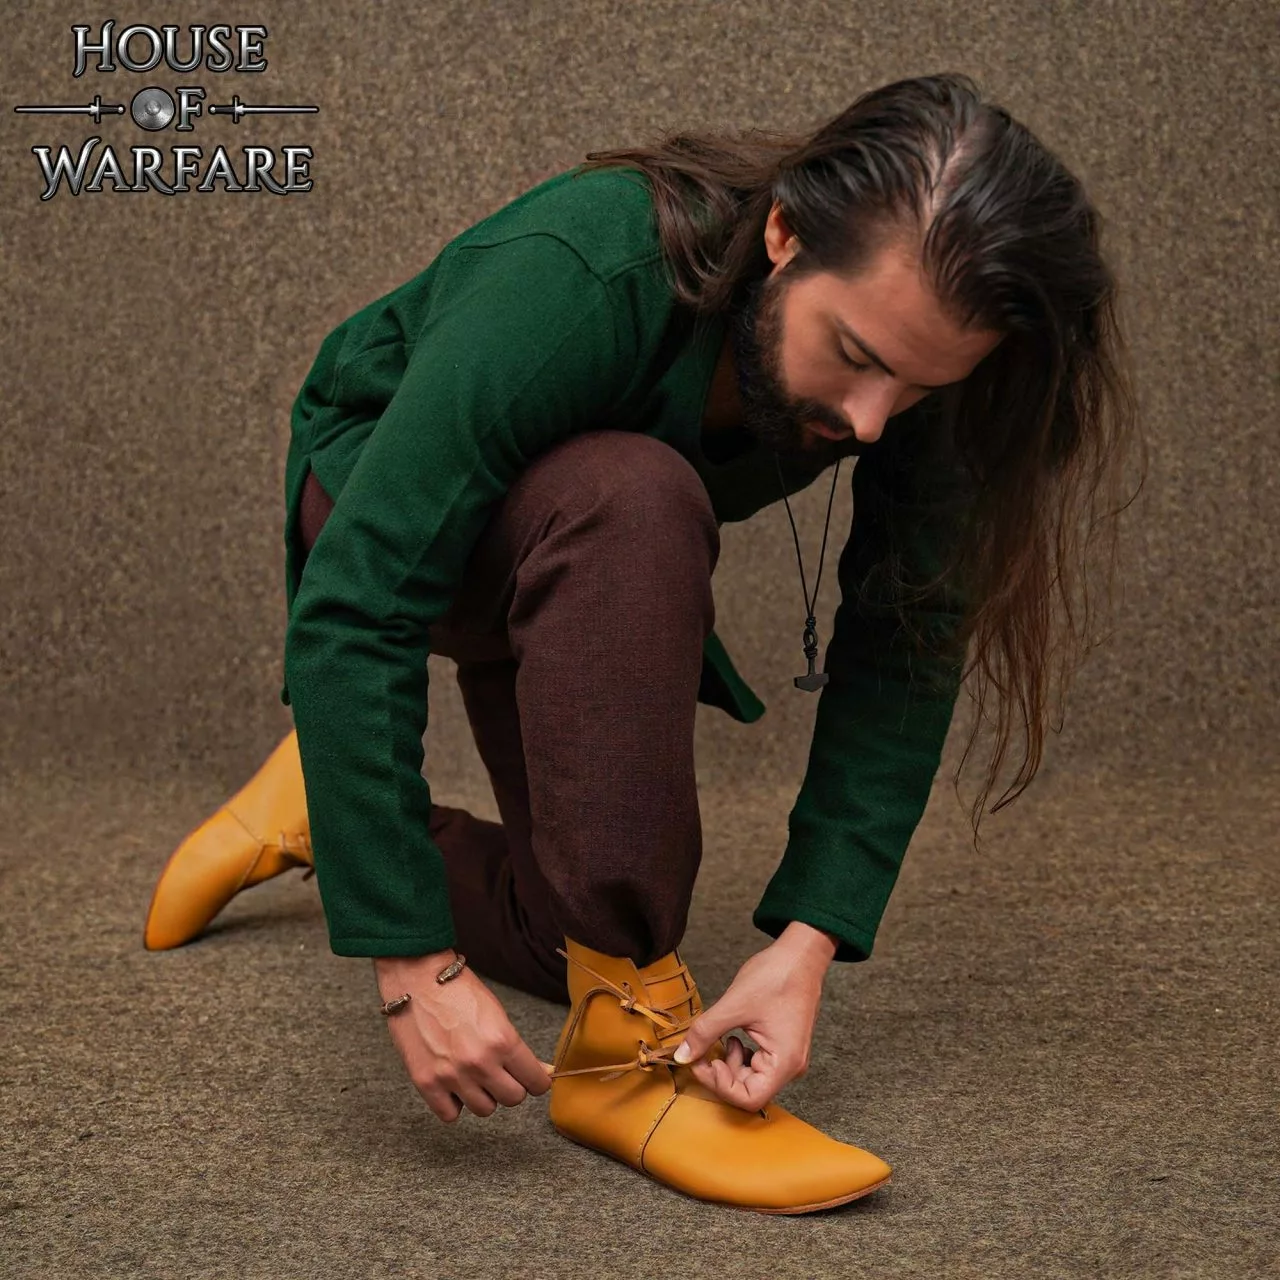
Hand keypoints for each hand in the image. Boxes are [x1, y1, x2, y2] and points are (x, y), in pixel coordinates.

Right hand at [374, 951, 552, 1122]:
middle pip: (513, 1099)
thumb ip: (516, 1047)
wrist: (416, 979)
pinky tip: (452, 1084)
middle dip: (511, 1086)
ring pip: (485, 1110)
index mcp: (503, 1041)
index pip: (536, 1082)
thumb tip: (539, 1073)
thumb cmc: (458, 990)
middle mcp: (480, 1063)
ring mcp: (452, 1076)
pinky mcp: (426, 1083)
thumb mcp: (497, 1013)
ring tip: (473, 1075)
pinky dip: (453, 1103)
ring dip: (483, 1095)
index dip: (537, 1081)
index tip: (533, 1079)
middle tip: (500, 1072)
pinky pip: (450, 1115)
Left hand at [671, 935, 827, 1110]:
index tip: (702, 1062)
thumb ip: (705, 1033)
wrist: (801, 954)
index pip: (749, 1098)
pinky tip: (733, 1035)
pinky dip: (740, 1055)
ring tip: (722, 1038)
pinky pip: (757, 1063)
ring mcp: (788, 1057)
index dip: (720, 1085)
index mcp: (784, 1063)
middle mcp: (790, 1067)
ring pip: (752, 1078)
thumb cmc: (775, 977)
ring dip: (730, 1064)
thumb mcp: (733, 1005)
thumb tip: (682, 1056)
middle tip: (702, 1051)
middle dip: (721, 1074)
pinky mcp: (783, 1046)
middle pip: (749, 1090)